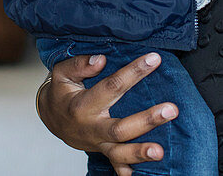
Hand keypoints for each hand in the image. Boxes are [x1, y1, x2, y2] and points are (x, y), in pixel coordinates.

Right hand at [36, 52, 178, 175]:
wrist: (50, 117)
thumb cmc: (60, 92)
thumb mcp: (61, 73)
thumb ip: (79, 65)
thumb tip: (101, 60)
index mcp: (82, 105)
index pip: (112, 87)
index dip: (134, 72)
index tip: (154, 59)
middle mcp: (91, 127)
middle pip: (120, 128)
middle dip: (147, 120)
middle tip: (171, 110)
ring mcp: (98, 143)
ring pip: (120, 153)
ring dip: (140, 153)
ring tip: (161, 151)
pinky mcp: (102, 152)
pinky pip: (116, 166)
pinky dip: (129, 172)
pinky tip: (149, 172)